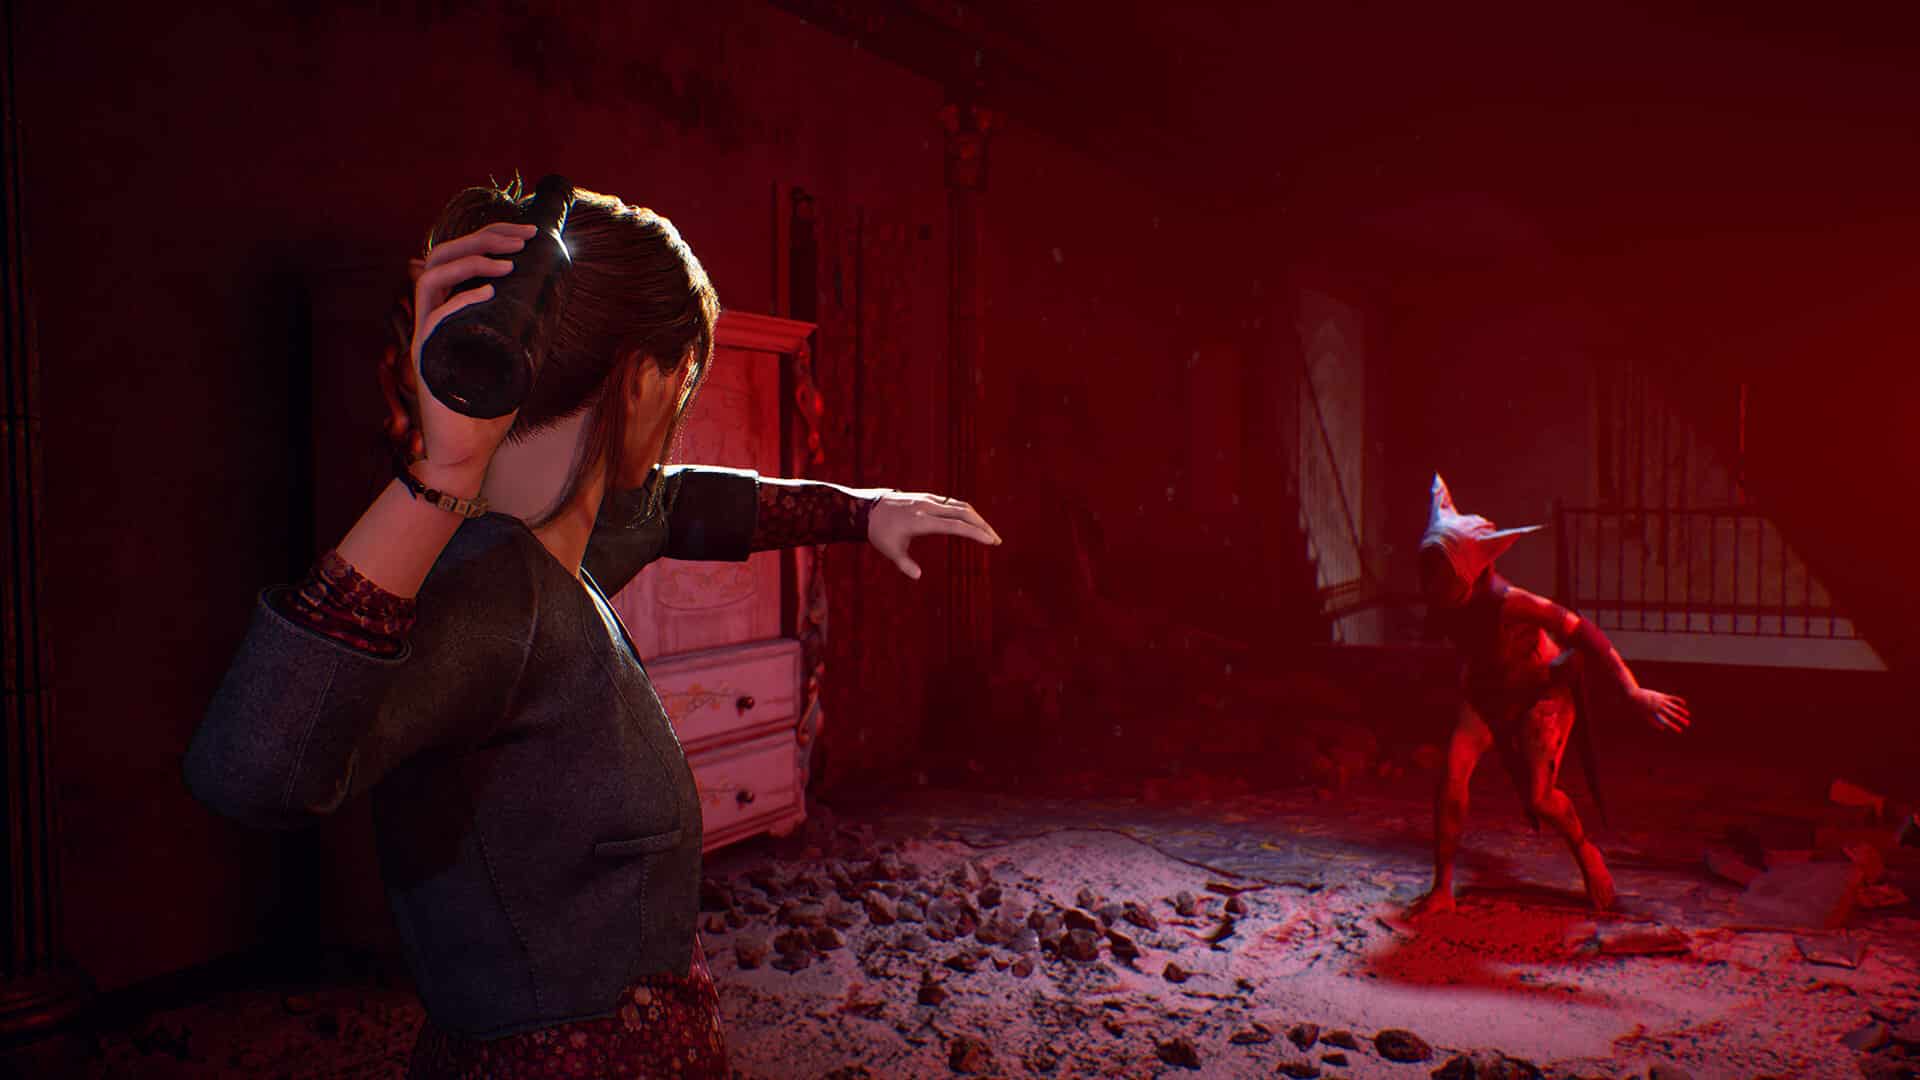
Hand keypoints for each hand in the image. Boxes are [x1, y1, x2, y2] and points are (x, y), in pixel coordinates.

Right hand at [378, 221, 536, 494]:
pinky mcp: (425, 360)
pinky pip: (435, 318)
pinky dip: (462, 300)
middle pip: (442, 256)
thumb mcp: (511, 360)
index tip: (527, 233)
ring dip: (471, 260)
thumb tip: (551, 305)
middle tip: (523, 237)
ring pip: (431, 276)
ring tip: (509, 261)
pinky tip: (490, 292)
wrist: (465, 453)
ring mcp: (427, 337)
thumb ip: (518, 334)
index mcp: (448, 312)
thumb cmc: (487, 409)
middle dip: (484, 238)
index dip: (490, 235)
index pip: (458, 257)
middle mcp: (431, 318)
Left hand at [867, 492, 1002, 579]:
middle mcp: (928, 507)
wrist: (869, 508)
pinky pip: (952, 503)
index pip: (955, 525)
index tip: (991, 541)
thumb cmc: (881, 532)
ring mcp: (929, 500)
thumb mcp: (890, 550)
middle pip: (963, 512)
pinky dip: (966, 513)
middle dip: (982, 526)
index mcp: (921, 520)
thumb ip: (904, 564)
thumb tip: (918, 576)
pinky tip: (972, 523)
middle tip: (996, 540)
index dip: (975, 532)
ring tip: (988, 533)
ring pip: (960, 505)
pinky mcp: (929, 498)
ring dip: (977, 518)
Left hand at [1632, 688, 1689, 733]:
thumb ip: (1653, 723)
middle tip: (1687, 724)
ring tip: (1687, 715)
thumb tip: (1663, 729)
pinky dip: (1679, 701)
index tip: (1679, 731)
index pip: (1666, 721)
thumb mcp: (1644, 716)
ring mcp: (1662, 700)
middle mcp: (1659, 707)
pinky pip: (1673, 698)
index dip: (1673, 726)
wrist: (1634, 694)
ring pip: (1674, 706)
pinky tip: (1684, 703)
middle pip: (1672, 714)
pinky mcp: (1662, 696)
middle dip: (1680, 720)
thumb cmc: (1638, 707)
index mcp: (1655, 713)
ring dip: (1682, 711)